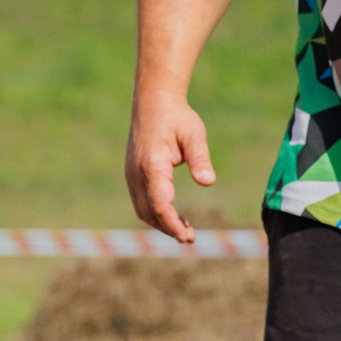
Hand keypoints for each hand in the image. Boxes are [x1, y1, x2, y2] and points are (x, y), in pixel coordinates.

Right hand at [125, 95, 214, 244]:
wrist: (153, 102)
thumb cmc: (177, 117)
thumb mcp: (194, 134)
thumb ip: (200, 159)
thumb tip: (208, 182)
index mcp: (152, 165)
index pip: (160, 204)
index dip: (172, 223)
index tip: (187, 237)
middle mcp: (137, 173)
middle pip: (149, 212)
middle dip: (168, 228)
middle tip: (190, 238)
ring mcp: (132, 174)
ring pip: (142, 210)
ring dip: (161, 223)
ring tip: (185, 230)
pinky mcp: (132, 174)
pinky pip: (140, 201)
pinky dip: (155, 213)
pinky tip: (173, 216)